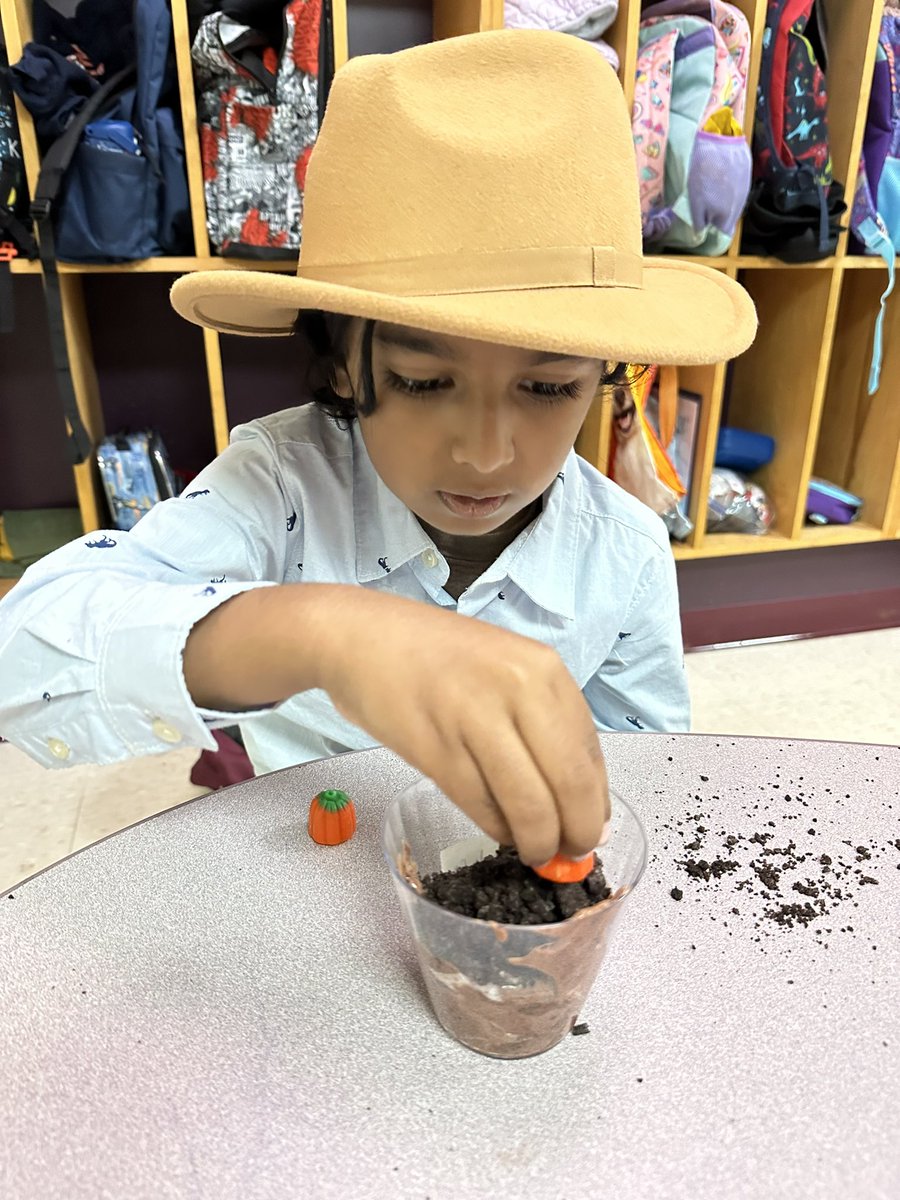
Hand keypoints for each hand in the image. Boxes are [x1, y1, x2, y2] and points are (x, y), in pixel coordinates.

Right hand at [316, 591, 609, 864]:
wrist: (361, 637)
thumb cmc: (436, 656)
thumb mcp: (506, 668)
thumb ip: (543, 719)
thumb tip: (579, 796)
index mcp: (543, 669)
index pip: (590, 754)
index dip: (595, 804)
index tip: (590, 829)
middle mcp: (518, 690)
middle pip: (570, 785)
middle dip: (576, 833)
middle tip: (568, 853)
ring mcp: (476, 718)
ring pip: (529, 806)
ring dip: (537, 842)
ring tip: (534, 850)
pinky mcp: (437, 749)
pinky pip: (483, 808)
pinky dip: (498, 830)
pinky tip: (499, 830)